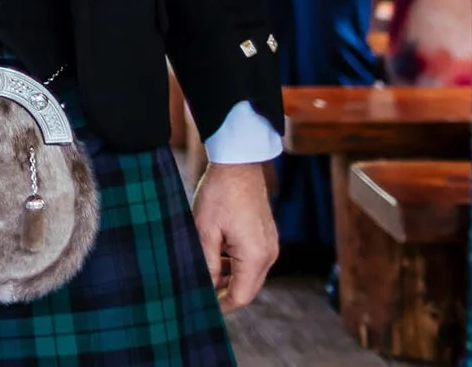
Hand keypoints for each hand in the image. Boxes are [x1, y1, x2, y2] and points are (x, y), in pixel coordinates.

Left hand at [193, 161, 277, 312]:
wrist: (239, 163)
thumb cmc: (220, 194)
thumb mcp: (205, 231)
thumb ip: (208, 264)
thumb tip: (206, 288)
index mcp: (255, 256)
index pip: (241, 296)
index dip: (221, 306)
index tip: (202, 308)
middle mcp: (268, 254)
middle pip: (248, 289)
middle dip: (225, 294)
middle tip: (201, 293)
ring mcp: (270, 245)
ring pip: (251, 275)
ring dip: (230, 279)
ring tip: (205, 274)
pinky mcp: (267, 236)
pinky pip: (253, 261)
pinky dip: (237, 265)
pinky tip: (218, 259)